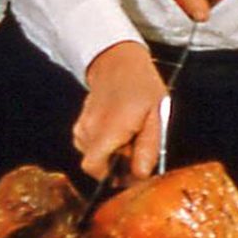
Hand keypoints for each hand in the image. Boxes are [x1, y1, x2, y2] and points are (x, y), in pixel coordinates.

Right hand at [73, 41, 166, 178]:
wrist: (118, 60)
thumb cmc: (141, 86)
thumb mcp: (157, 115)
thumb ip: (148, 147)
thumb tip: (140, 175)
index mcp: (109, 129)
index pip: (94, 167)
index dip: (111, 177)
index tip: (130, 173)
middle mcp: (90, 129)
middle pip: (95, 164)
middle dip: (115, 165)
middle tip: (134, 149)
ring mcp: (82, 124)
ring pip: (91, 154)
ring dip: (108, 154)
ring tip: (127, 138)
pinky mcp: (81, 122)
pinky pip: (87, 143)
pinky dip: (101, 144)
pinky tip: (115, 132)